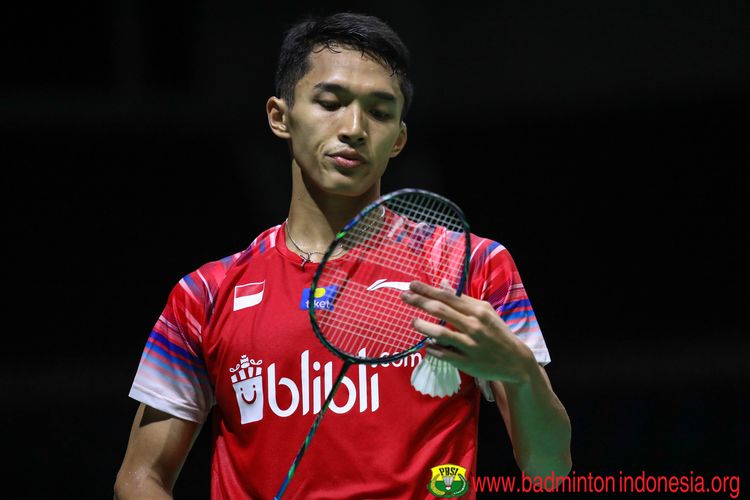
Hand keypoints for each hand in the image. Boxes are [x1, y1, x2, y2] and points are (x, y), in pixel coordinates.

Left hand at [401, 281, 535, 383]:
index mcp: (477, 311)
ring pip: (440, 333)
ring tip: (413, 322)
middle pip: (441, 310)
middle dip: (419, 301)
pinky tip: (427, 345)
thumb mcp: (485, 312)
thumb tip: (442, 283)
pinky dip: (433, 348)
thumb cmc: (497, 332)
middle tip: (404, 296)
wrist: (515, 361)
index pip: (448, 297)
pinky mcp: (468, 363)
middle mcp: (473, 326)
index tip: (412, 284)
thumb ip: (463, 299)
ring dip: (423, 326)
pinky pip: (444, 354)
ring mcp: (470, 345)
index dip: (428, 290)